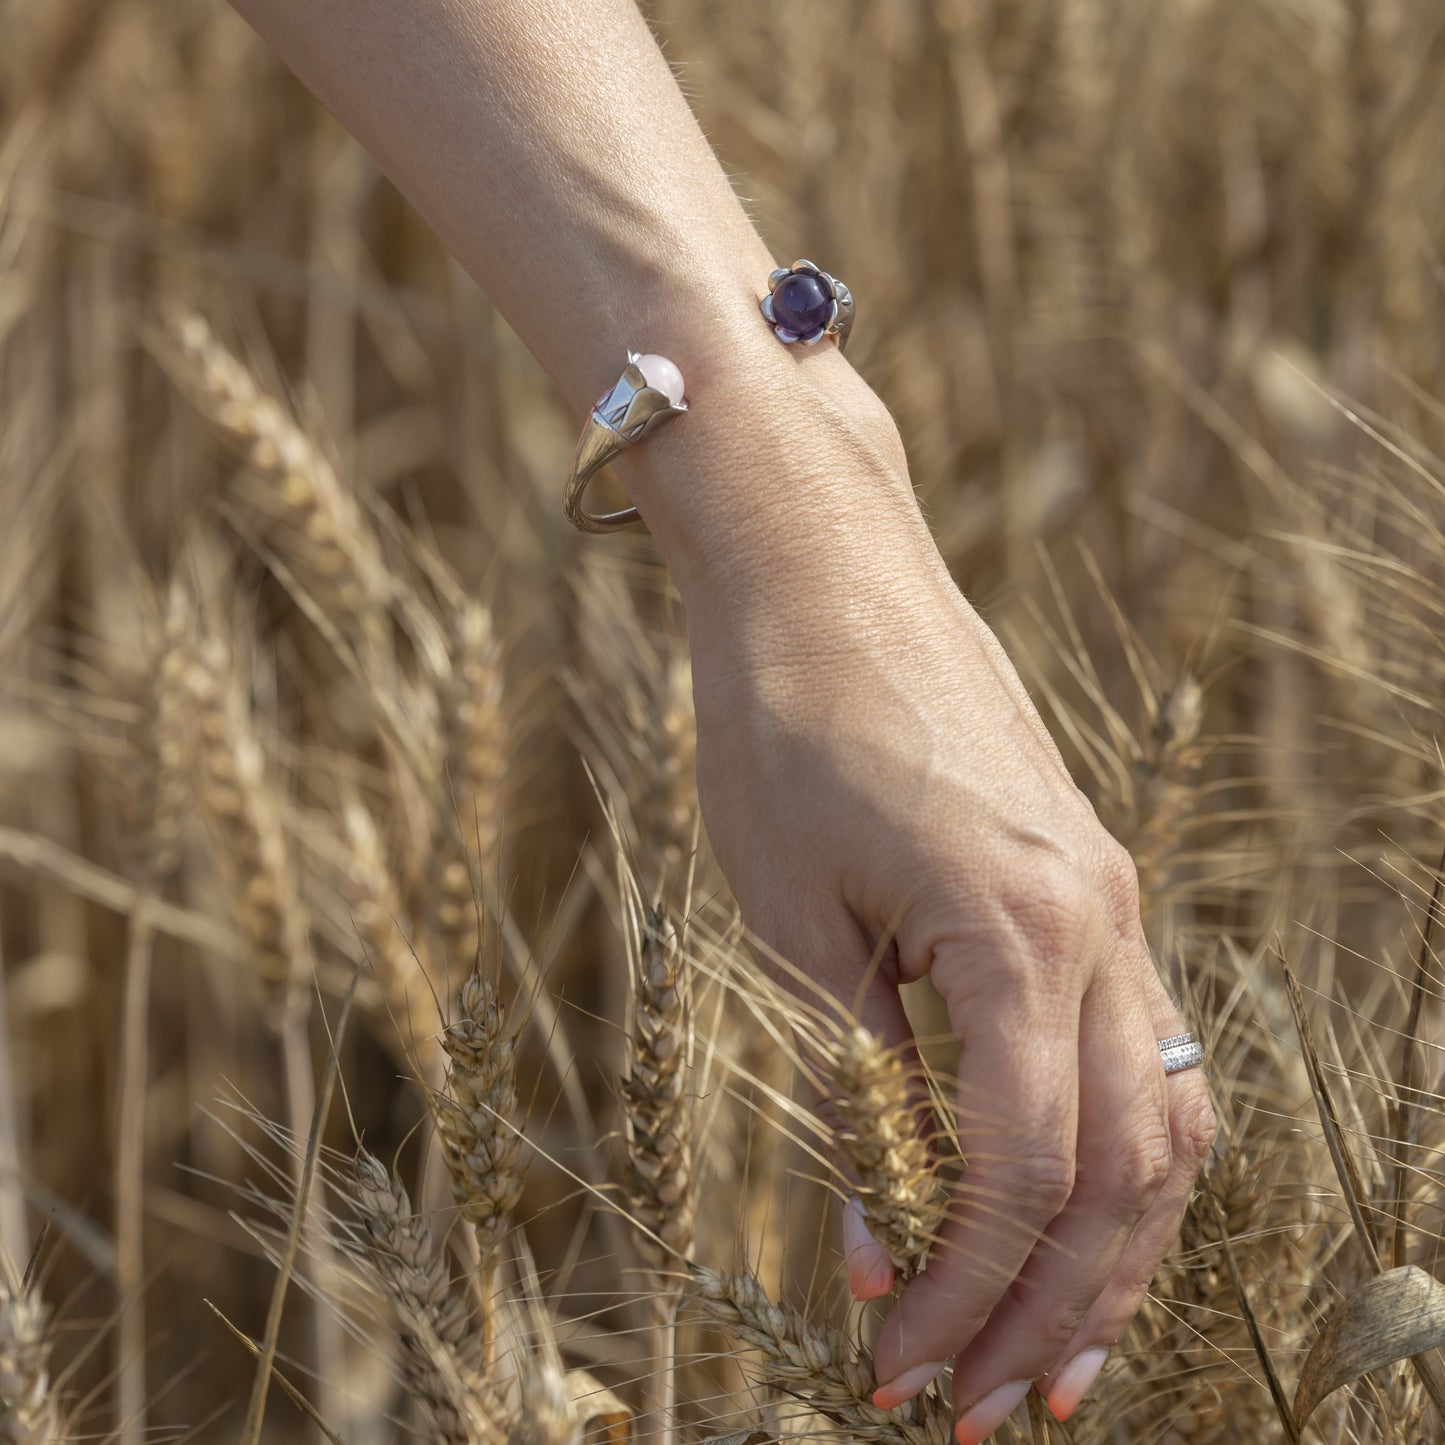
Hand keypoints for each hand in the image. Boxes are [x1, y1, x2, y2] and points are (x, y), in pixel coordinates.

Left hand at [676, 404, 1216, 1439]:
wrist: (822, 574)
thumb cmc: (777, 728)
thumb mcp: (793, 919)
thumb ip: (861, 1080)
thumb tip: (882, 1235)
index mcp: (1018, 929)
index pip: (1023, 1169)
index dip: (959, 1288)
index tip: (887, 1363)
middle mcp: (1097, 920)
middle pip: (1121, 1170)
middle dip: (1048, 1308)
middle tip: (976, 1408)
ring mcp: (1109, 896)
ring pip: (1160, 1117)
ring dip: (1107, 1248)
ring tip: (1047, 1355)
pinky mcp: (1085, 880)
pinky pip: (1140, 1044)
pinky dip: (1113, 1150)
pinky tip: (1071, 1211)